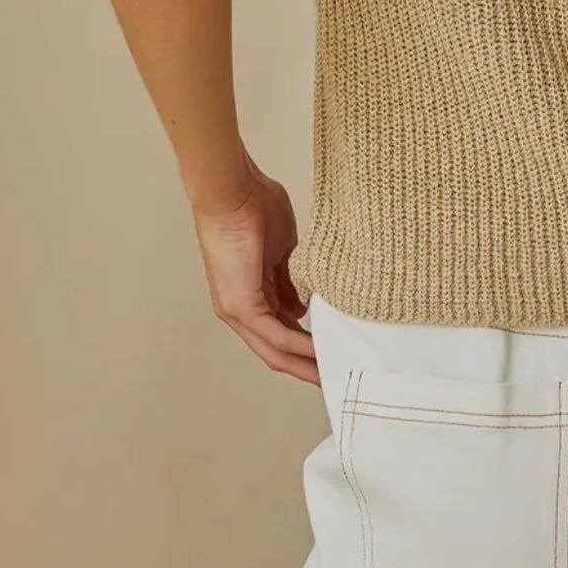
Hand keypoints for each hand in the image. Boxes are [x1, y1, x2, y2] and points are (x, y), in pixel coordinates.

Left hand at [191, 148, 318, 384]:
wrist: (233, 190)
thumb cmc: (254, 206)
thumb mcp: (281, 250)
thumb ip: (288, 280)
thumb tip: (301, 307)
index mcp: (247, 293)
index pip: (276, 333)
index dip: (302, 348)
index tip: (329, 354)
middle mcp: (238, 309)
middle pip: (274, 351)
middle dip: (305, 366)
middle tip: (334, 376)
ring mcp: (237, 310)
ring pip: (274, 350)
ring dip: (305, 363)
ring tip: (333, 371)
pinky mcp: (241, 304)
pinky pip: (275, 335)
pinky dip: (300, 346)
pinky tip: (321, 351)